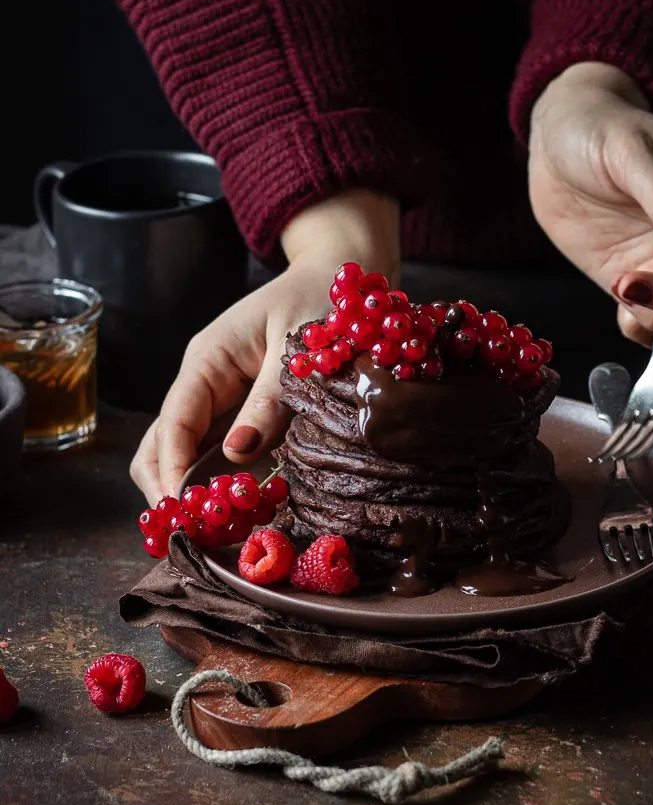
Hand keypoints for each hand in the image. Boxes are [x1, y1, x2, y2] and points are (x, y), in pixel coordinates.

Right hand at [130, 189, 399, 502]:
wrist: (338, 273)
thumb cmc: (319, 301)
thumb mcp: (297, 350)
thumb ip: (269, 402)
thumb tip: (238, 453)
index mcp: (207, 359)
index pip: (174, 423)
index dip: (173, 471)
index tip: (186, 512)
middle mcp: (203, 380)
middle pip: (162, 443)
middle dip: (170, 488)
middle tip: (198, 531)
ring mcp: (218, 396)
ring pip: (184, 451)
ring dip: (193, 489)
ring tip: (217, 528)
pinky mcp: (240, 409)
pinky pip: (216, 449)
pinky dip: (219, 480)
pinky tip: (236, 506)